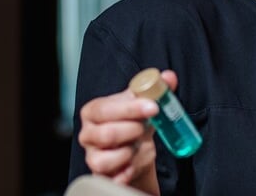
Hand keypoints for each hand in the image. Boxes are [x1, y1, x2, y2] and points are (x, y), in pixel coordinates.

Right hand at [78, 70, 178, 189]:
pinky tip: (135, 163)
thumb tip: (168, 77)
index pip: (105, 109)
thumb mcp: (144, 105)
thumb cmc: (133, 124)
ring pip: (107, 159)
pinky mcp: (100, 175)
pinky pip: (114, 177)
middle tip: (145, 128)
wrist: (134, 153)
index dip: (130, 108)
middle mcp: (87, 134)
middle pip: (107, 134)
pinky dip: (128, 171)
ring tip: (138, 146)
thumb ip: (156, 89)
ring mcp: (92, 156)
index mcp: (93, 111)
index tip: (153, 107)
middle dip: (133, 131)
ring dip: (130, 153)